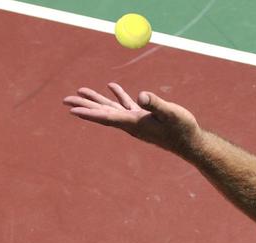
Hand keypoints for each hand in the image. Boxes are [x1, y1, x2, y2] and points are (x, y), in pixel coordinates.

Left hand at [62, 83, 201, 155]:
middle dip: (83, 106)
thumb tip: (141, 96)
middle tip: (65, 100)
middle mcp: (131, 124)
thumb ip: (156, 104)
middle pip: (102, 113)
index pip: (107, 117)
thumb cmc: (182, 129)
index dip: (89, 113)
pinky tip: (111, 87)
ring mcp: (136, 121)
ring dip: (95, 100)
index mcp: (134, 123)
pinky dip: (116, 95)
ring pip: (110, 108)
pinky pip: (124, 105)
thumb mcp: (171, 114)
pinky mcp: (143, 117)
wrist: (191, 143)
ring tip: (79, 92)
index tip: (72, 110)